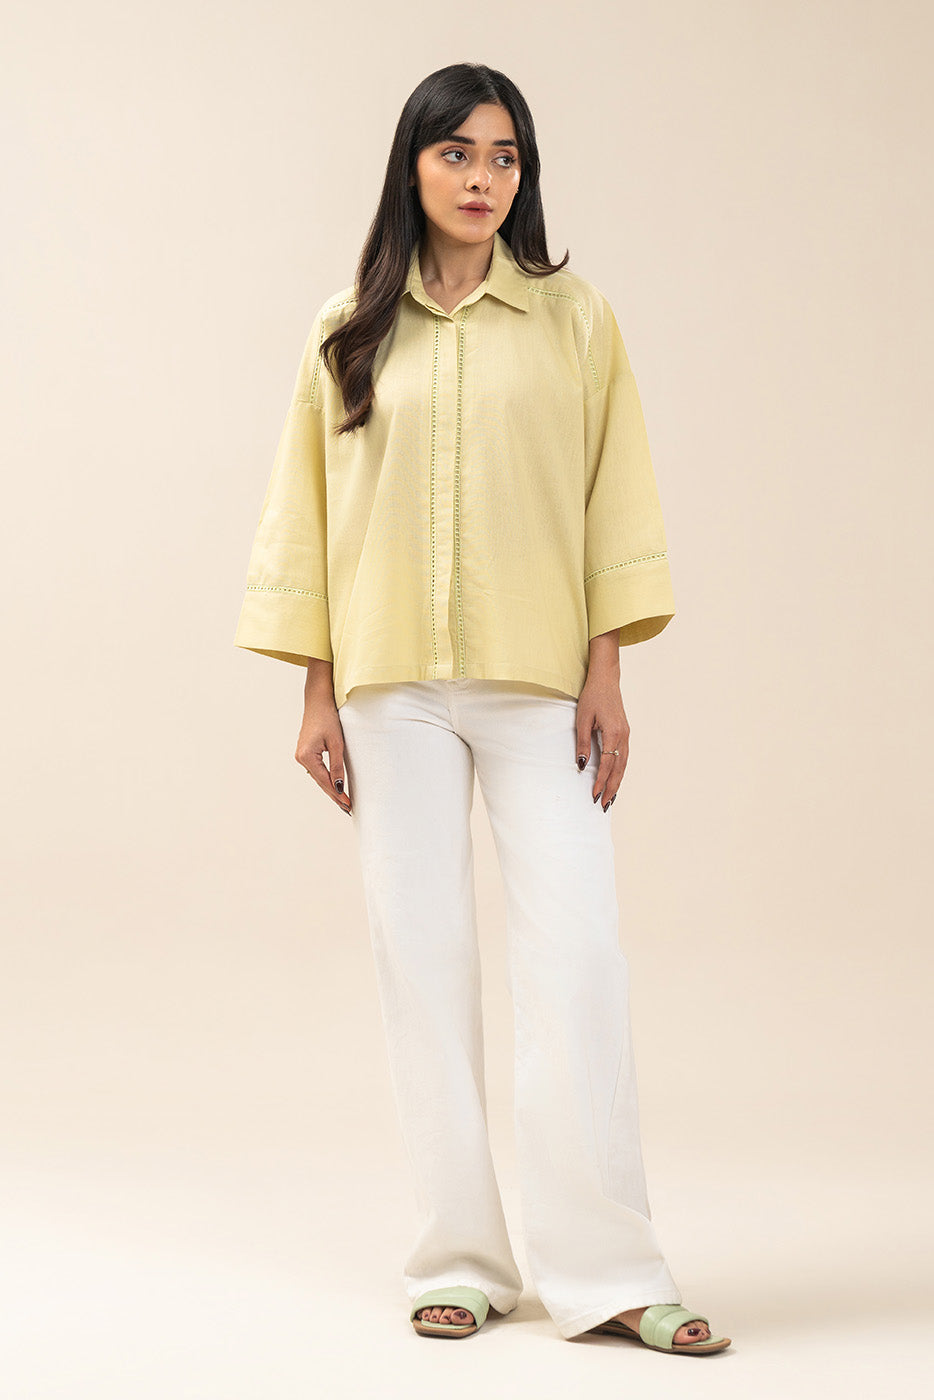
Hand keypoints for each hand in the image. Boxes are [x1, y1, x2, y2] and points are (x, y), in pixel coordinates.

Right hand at [295, 691, 351, 814]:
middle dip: (334, 794)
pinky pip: (317, 770)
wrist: (318, 700)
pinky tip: (334, 785)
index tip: (348, 804)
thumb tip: (340, 786)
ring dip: (330, 788)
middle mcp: (301, 758)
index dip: (337, 794)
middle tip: (347, 808)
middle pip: (320, 782)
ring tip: (343, 801)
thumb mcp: (336, 743)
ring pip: (318, 777)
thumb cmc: (327, 717)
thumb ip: (338, 766)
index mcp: (306, 756)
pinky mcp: (306, 752)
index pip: (325, 781)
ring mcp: (301, 755)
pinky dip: (326, 778)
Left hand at [576, 673, 629, 811]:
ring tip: (611, 798)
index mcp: (613, 733)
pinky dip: (620, 771)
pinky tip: (615, 780)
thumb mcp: (582, 719)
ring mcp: (626, 735)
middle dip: (612, 788)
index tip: (594, 795)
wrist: (606, 680)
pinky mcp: (625, 733)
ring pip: (624, 765)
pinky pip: (624, 757)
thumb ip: (583, 743)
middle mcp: (624, 736)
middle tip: (604, 805)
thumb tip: (582, 765)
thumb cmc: (593, 697)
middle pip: (619, 769)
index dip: (601, 781)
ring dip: (617, 782)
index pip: (608, 764)